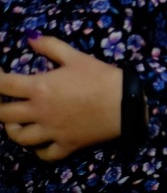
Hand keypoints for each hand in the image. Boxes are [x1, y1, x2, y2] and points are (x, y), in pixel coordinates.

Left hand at [0, 35, 123, 160]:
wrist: (128, 103)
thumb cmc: (102, 77)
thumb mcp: (77, 57)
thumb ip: (50, 46)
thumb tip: (30, 38)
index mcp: (39, 89)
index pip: (2, 84)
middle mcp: (40, 112)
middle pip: (2, 114)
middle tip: (4, 99)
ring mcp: (52, 132)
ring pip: (19, 137)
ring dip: (12, 129)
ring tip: (17, 122)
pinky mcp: (67, 144)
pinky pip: (45, 154)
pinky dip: (38, 150)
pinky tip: (40, 142)